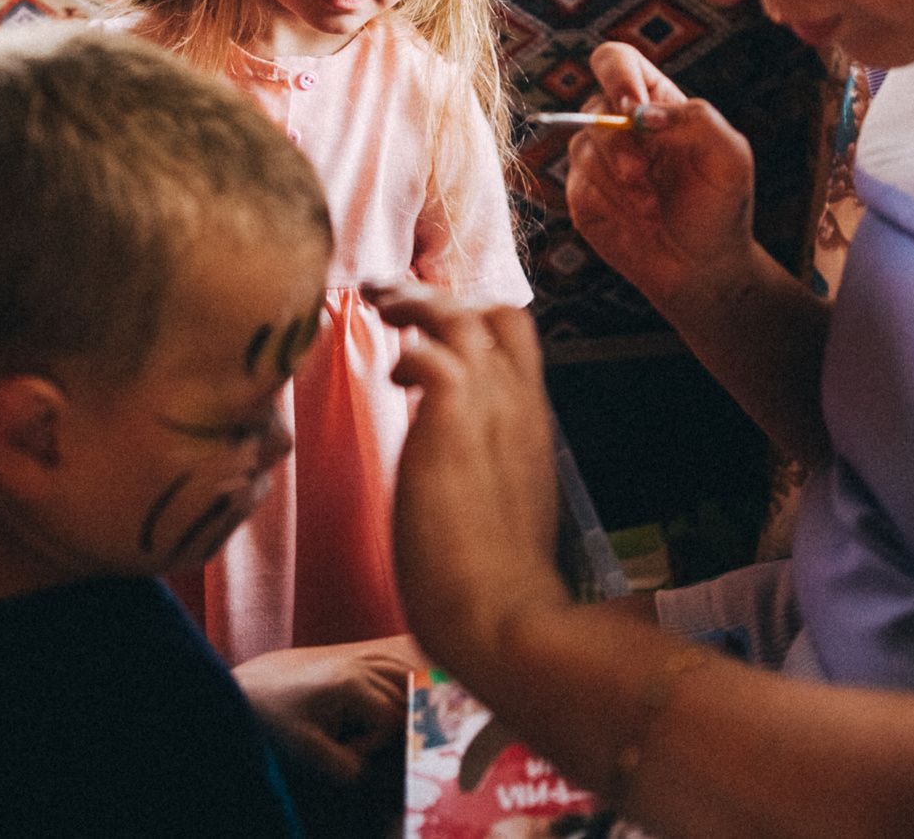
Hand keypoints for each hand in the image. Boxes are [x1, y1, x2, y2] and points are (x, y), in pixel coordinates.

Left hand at [235, 635, 418, 782]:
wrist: (249, 691)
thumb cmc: (275, 720)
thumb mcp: (308, 751)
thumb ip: (346, 766)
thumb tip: (374, 770)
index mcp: (350, 684)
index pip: (390, 720)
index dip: (375, 744)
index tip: (347, 751)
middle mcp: (358, 665)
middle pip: (402, 697)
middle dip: (390, 727)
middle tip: (362, 743)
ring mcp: (355, 657)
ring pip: (403, 673)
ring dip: (409, 698)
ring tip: (409, 723)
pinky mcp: (350, 656)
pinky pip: (389, 660)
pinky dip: (404, 673)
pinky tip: (413, 685)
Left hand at [369, 286, 568, 684]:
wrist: (504, 617)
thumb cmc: (498, 582)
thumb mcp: (506, 505)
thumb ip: (488, 469)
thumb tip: (454, 467)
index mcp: (534, 424)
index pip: (518, 342)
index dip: (476, 321)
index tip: (434, 327)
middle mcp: (519, 405)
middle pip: (499, 312)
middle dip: (446, 297)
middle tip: (397, 299)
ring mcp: (491, 409)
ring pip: (461, 317)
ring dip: (416, 304)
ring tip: (379, 304)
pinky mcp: (452, 422)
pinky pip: (432, 353)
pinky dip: (409, 350)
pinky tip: (393, 376)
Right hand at [564, 42, 761, 312]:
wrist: (702, 266)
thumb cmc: (720, 205)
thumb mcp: (729, 157)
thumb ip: (697, 120)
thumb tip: (643, 114)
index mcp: (654, 99)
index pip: (616, 61)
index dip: (616, 75)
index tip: (632, 108)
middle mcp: (618, 123)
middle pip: (592, 106)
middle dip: (618, 143)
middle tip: (641, 175)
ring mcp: (597, 159)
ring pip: (583, 147)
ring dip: (619, 180)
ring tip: (651, 208)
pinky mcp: (582, 193)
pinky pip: (578, 184)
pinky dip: (610, 203)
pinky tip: (638, 219)